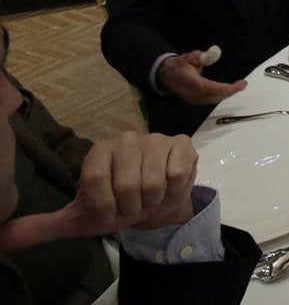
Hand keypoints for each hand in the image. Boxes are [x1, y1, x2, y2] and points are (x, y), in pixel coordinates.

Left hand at [0, 132, 197, 251]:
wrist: (158, 202)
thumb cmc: (119, 206)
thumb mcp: (81, 220)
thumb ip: (44, 226)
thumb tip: (4, 238)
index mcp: (98, 152)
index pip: (95, 179)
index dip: (105, 206)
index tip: (109, 214)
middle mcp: (126, 139)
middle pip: (127, 185)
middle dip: (132, 208)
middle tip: (133, 206)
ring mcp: (155, 139)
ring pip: (153, 182)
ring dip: (153, 202)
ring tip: (150, 198)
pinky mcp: (181, 144)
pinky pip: (177, 174)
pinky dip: (173, 191)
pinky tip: (169, 188)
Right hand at [158, 51, 245, 104]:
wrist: (166, 75)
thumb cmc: (179, 65)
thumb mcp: (188, 57)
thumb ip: (199, 57)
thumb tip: (212, 54)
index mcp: (192, 83)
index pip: (211, 88)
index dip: (227, 88)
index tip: (239, 84)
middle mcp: (193, 94)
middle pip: (216, 96)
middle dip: (231, 91)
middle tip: (243, 84)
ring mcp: (194, 99)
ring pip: (214, 99)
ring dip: (226, 94)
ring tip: (238, 86)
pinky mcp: (195, 100)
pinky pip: (211, 100)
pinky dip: (220, 95)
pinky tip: (228, 90)